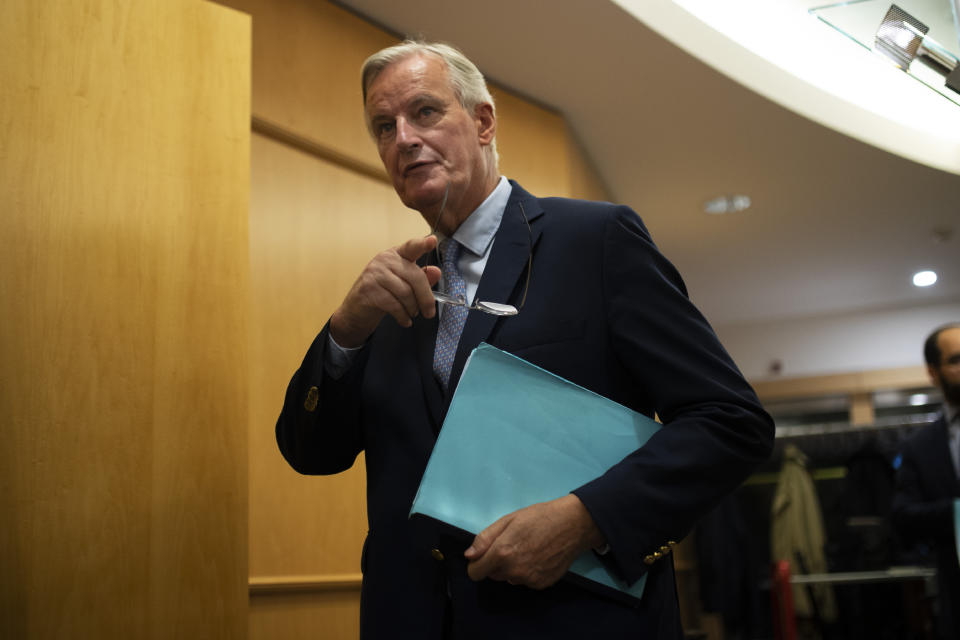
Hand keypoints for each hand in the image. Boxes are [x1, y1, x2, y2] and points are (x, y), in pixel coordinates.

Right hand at [330, 235, 441, 346]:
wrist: (356, 311)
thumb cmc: (382, 294)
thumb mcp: (404, 284)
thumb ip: (421, 278)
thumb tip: (436, 272)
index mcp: (396, 255)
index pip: (411, 247)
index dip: (422, 244)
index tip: (432, 241)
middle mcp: (385, 260)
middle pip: (415, 276)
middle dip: (426, 298)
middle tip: (429, 312)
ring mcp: (375, 273)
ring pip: (406, 293)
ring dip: (412, 308)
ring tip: (412, 314)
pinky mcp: (368, 289)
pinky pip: (394, 305)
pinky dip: (403, 316)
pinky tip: (404, 320)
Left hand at [464, 494, 605, 589]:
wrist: (572, 525)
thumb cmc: (538, 517)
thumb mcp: (508, 520)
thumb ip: (485, 538)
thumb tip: (469, 556)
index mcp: (502, 553)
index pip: (475, 572)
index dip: (477, 563)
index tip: (485, 554)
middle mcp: (513, 571)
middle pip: (492, 575)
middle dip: (496, 563)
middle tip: (512, 544)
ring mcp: (528, 580)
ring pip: (509, 578)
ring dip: (512, 568)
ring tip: (527, 548)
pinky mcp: (541, 585)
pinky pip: (525, 581)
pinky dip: (527, 572)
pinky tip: (538, 556)